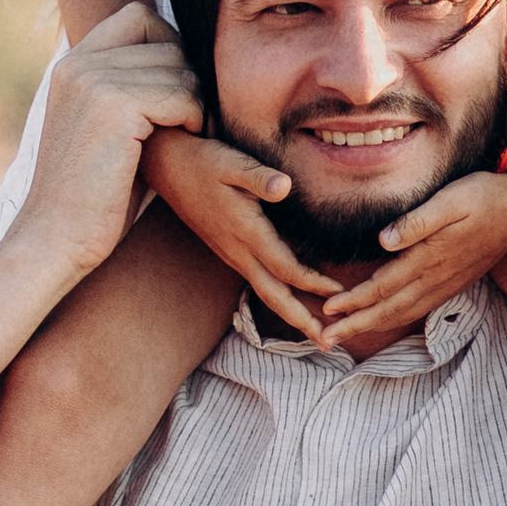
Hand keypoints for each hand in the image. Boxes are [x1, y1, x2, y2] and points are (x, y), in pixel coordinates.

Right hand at [9, 6, 203, 283]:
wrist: (56, 237)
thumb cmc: (93, 194)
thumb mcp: (105, 128)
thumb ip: (130, 87)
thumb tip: (181, 54)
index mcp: (72, 63)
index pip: (137, 16)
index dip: (169, 45)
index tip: (176, 91)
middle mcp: (78, 62)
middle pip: (164, 40)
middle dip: (188, 78)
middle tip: (190, 120)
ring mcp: (93, 80)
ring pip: (178, 67)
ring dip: (195, 102)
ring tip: (188, 135)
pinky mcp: (114, 105)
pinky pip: (181, 95)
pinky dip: (193, 119)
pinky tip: (185, 143)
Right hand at [141, 126, 341, 351]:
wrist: (167, 167)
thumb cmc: (203, 161)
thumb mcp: (231, 163)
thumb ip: (259, 177)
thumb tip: (284, 186)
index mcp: (245, 231)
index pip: (285, 267)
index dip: (313, 283)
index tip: (339, 294)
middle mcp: (238, 250)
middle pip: (274, 296)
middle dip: (301, 321)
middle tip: (328, 344)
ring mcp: (232, 253)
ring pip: (266, 292)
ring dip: (292, 314)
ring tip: (315, 333)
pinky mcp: (229, 250)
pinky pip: (259, 281)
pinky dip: (280, 297)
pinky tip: (293, 301)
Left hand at [318, 129, 506, 344]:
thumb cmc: (484, 196)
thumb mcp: (450, 200)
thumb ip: (417, 222)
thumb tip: (384, 240)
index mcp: (429, 258)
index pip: (382, 287)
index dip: (353, 301)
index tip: (326, 311)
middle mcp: (436, 277)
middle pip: (388, 309)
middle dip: (355, 325)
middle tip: (324, 340)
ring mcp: (447, 282)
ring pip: (403, 312)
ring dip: (372, 326)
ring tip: (347, 335)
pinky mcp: (455, 280)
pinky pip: (419, 307)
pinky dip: (396, 318)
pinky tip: (386, 319)